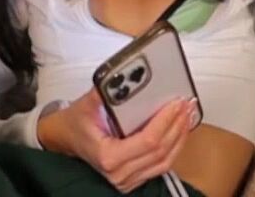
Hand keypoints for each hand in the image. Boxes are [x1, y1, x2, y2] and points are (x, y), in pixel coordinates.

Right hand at [37, 88, 196, 192]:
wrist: (66, 140)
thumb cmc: (77, 122)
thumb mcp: (86, 104)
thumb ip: (105, 91)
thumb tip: (124, 74)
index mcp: (108, 156)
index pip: (148, 141)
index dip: (166, 122)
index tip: (176, 103)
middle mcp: (119, 174)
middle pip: (160, 151)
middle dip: (177, 126)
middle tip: (187, 104)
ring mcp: (126, 180)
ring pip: (164, 161)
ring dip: (180, 137)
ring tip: (188, 115)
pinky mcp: (133, 179)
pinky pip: (160, 166)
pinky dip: (174, 148)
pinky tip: (180, 130)